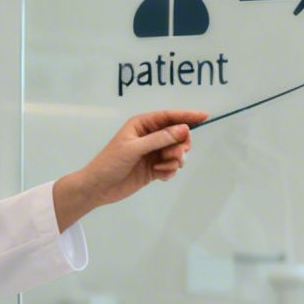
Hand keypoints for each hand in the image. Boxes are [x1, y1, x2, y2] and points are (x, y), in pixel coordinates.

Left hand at [52, 109, 205, 230]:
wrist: (98, 188)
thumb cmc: (111, 163)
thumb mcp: (134, 148)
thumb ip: (160, 139)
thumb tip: (184, 129)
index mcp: (142, 125)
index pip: (169, 116)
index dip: (187, 116)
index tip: (205, 116)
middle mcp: (149, 136)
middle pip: (178, 135)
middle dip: (180, 145)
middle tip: (174, 155)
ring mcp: (153, 153)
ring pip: (177, 152)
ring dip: (174, 160)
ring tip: (161, 167)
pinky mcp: (154, 169)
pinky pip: (172, 167)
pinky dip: (169, 171)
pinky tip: (158, 175)